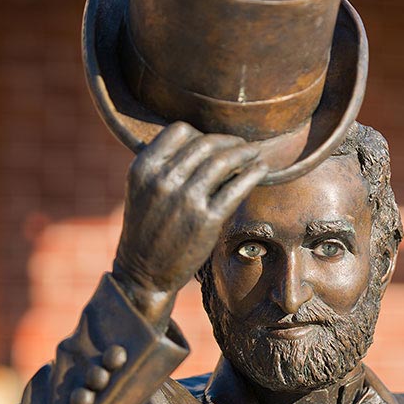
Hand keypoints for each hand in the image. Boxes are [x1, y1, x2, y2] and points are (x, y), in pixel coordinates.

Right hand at [113, 122, 266, 324]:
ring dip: (244, 153)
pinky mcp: (207, 220)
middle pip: (205, 143)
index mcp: (144, 167)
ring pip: (223, 161)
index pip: (179, 131)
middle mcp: (164, 179)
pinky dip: (252, 174)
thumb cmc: (146, 230)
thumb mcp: (142, 190)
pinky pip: (236, 188)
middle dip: (228, 141)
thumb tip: (203, 145)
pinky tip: (261, 169)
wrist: (142, 272)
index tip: (214, 143)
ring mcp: (186, 199)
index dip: (201, 133)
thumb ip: (164, 166)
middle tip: (242, 145)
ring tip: (254, 153)